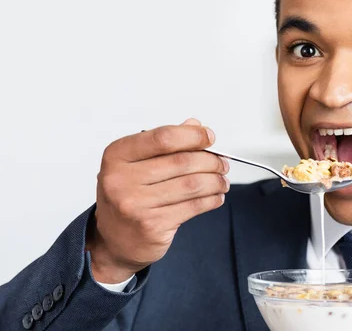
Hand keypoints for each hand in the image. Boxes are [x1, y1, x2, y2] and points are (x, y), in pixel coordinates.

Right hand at [86, 118, 229, 282]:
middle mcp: (122, 179)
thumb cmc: (127, 197)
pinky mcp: (152, 226)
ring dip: (215, 181)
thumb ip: (164, 144)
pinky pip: (193, 207)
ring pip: (192, 185)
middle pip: (182, 162)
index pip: (163, 138)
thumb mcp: (136, 165)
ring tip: (222, 181)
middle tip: (222, 163)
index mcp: (117, 156)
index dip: (193, 135)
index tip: (209, 137)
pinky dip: (211, 199)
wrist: (113, 241)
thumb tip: (194, 125)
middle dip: (210, 161)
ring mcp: (136, 205)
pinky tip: (216, 197)